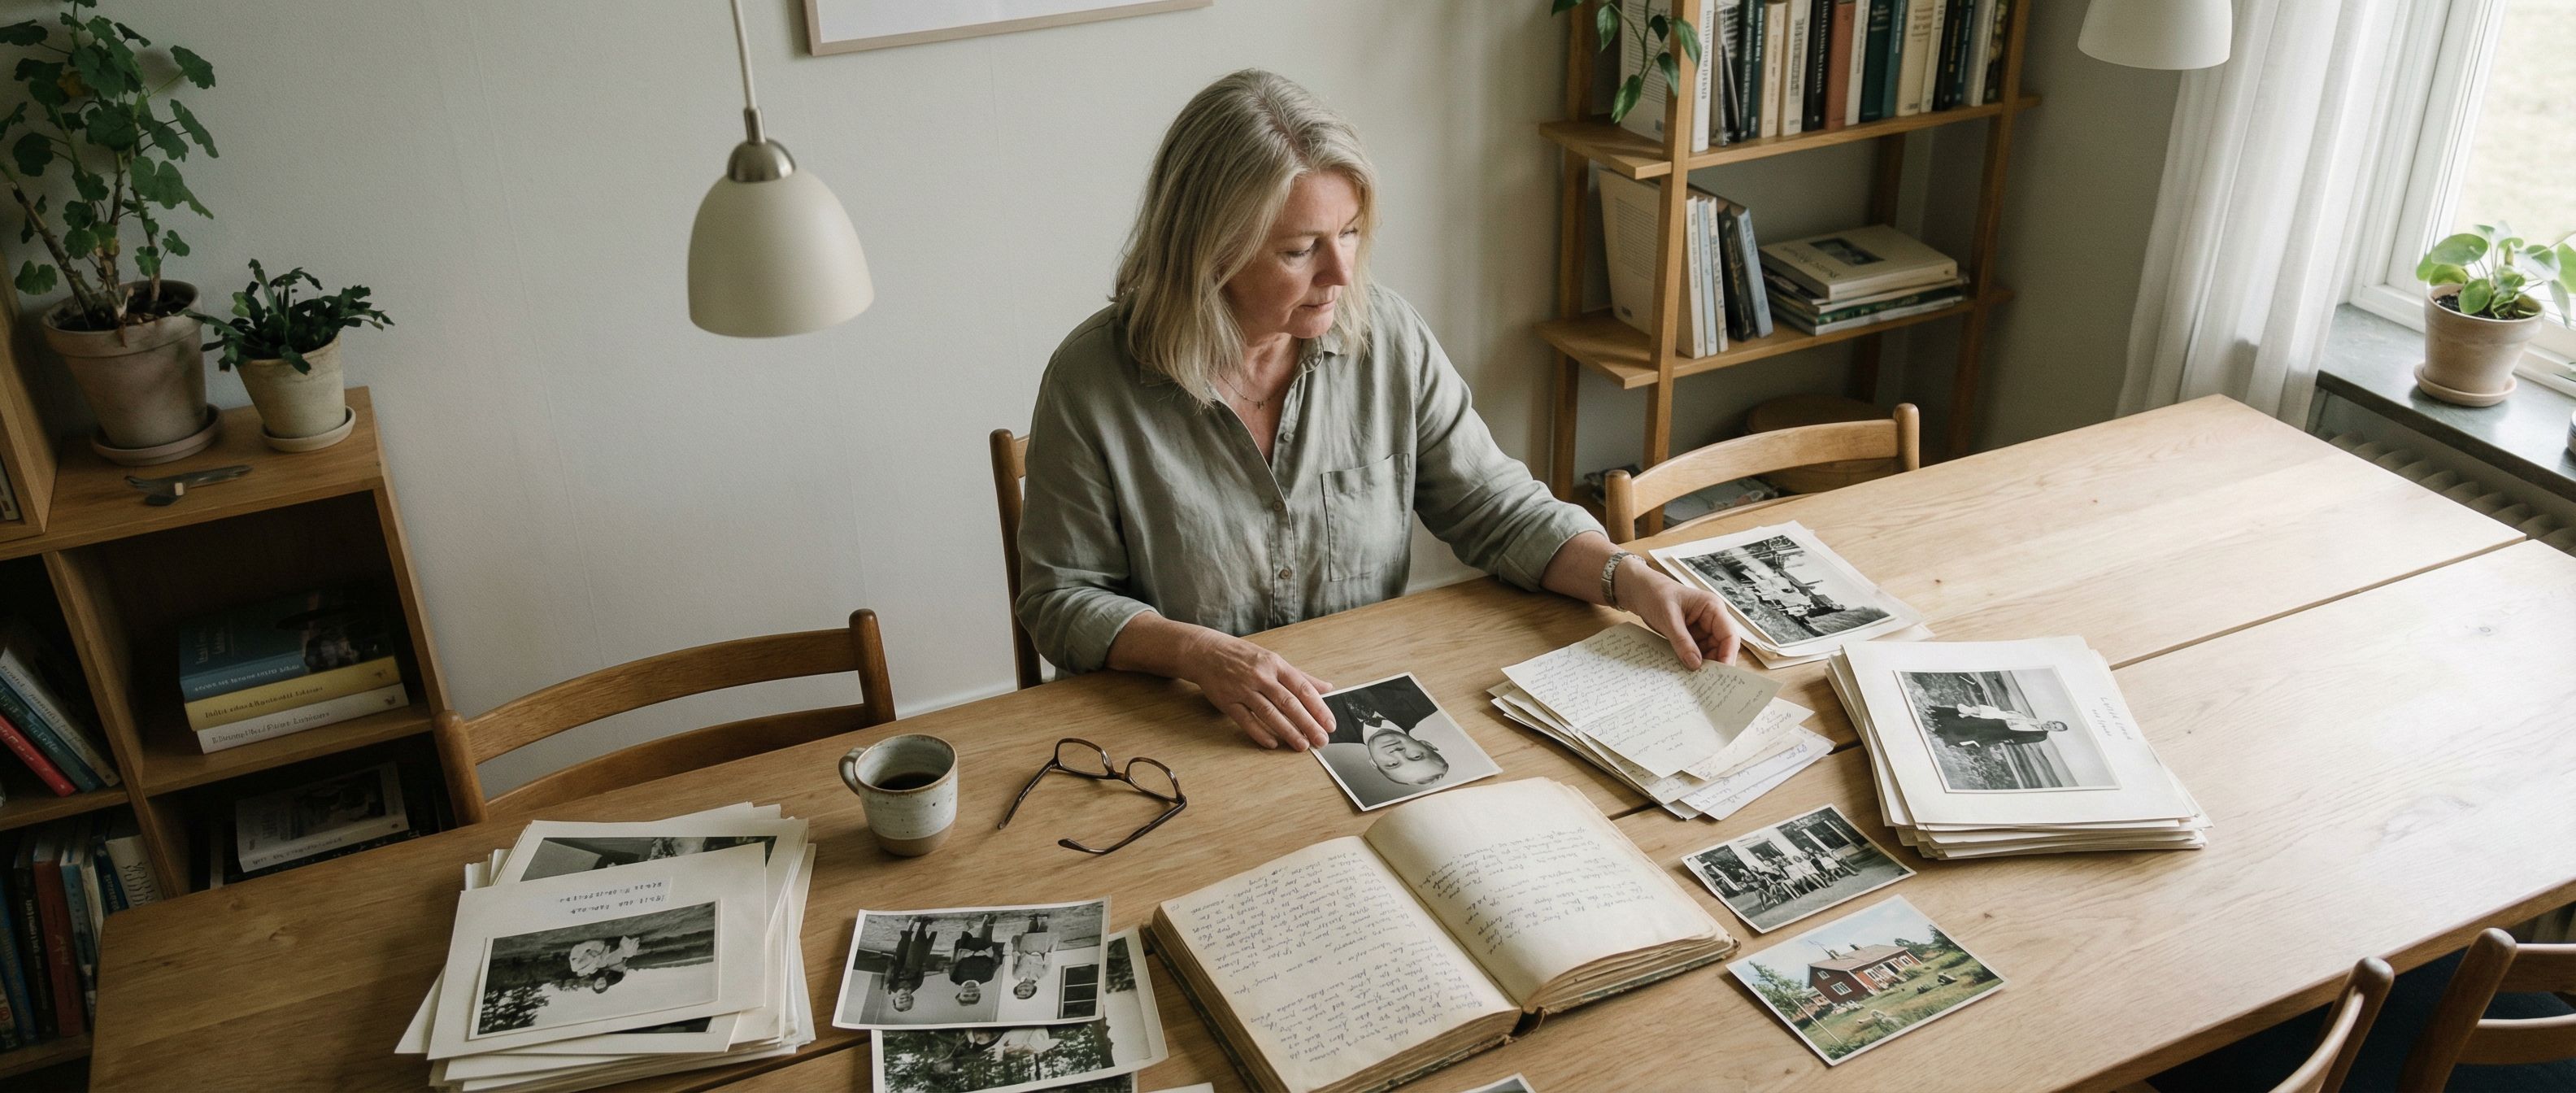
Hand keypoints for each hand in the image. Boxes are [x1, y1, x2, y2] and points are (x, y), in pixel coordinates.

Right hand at [1179, 632, 1335, 750]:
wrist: (1206, 652)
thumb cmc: (1243, 656)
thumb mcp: (1273, 660)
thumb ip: (1300, 676)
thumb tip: (1327, 688)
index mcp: (1275, 664)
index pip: (1302, 688)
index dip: (1318, 707)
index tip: (1330, 723)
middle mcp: (1260, 676)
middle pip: (1288, 703)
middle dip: (1307, 724)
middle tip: (1321, 740)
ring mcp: (1243, 689)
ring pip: (1269, 713)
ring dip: (1288, 731)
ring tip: (1302, 745)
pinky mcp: (1227, 702)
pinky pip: (1246, 720)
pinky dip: (1260, 733)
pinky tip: (1273, 743)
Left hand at [1615, 560, 1741, 669]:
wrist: (1640, 591)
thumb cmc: (1655, 594)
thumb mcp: (1668, 618)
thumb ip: (1682, 641)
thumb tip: (1695, 664)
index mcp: (1712, 608)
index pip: (1729, 635)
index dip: (1728, 655)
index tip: (1721, 673)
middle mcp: (1712, 619)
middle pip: (1723, 647)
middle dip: (1716, 664)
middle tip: (1707, 683)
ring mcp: (1702, 629)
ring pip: (1711, 652)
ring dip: (1704, 665)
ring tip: (1696, 681)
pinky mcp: (1692, 636)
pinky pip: (1697, 653)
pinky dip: (1693, 662)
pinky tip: (1687, 673)